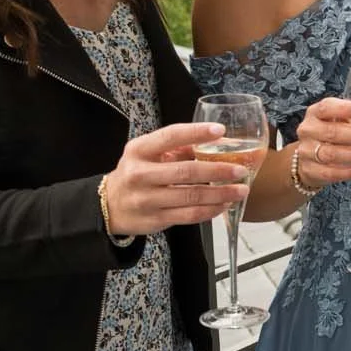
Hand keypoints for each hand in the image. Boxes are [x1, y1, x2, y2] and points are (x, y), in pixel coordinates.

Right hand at [103, 122, 250, 234]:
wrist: (109, 205)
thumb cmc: (137, 173)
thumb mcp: (148, 154)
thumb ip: (178, 147)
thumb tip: (219, 140)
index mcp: (139, 150)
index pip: (169, 137)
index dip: (196, 133)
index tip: (220, 130)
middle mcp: (140, 174)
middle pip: (185, 172)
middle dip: (217, 171)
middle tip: (241, 170)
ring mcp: (146, 199)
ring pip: (191, 197)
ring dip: (220, 194)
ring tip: (241, 190)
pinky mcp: (155, 220)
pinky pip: (189, 216)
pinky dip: (211, 210)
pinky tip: (224, 204)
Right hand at [291, 97, 350, 189]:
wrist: (308, 159)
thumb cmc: (333, 135)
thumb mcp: (348, 123)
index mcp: (317, 113)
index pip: (327, 107)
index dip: (345, 108)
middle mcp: (309, 130)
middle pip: (333, 132)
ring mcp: (307, 152)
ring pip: (332, 154)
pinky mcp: (310, 171)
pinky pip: (333, 173)